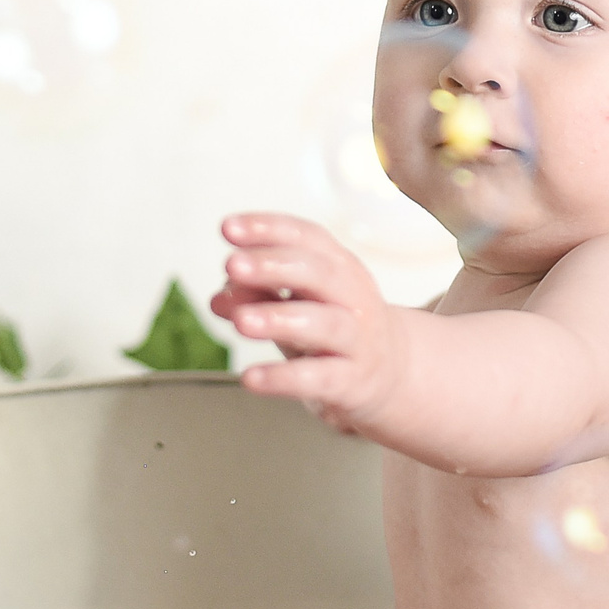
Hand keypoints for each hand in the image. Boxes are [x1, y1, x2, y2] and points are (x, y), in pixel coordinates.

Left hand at [209, 213, 407, 431]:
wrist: (390, 372)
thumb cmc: (331, 327)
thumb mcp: (293, 304)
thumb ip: (256, 295)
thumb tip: (218, 299)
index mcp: (337, 266)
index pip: (305, 237)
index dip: (268, 229)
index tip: (227, 228)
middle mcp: (352, 296)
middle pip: (317, 273)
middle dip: (272, 266)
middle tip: (232, 265)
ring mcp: (356, 339)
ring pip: (322, 323)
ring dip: (278, 318)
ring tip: (240, 321)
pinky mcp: (351, 380)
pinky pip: (317, 377)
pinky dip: (282, 378)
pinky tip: (250, 378)